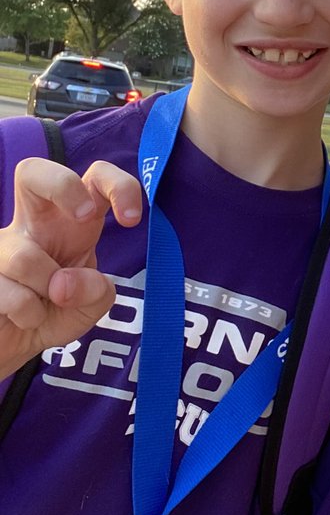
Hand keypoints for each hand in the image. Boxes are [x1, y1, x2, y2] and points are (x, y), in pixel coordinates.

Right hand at [0, 157, 142, 377]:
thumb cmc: (54, 313)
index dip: (118, 186)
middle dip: (63, 186)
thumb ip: (96, 292)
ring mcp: (0, 245)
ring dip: (45, 292)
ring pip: (25, 258)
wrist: (14, 343)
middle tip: (84, 218)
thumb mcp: (90, 306)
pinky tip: (25, 318)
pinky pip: (8, 291)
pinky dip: (28, 314)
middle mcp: (31, 224)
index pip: (93, 181)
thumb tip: (65, 282)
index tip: (132, 219)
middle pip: (32, 171)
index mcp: (70, 224)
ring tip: (45, 307)